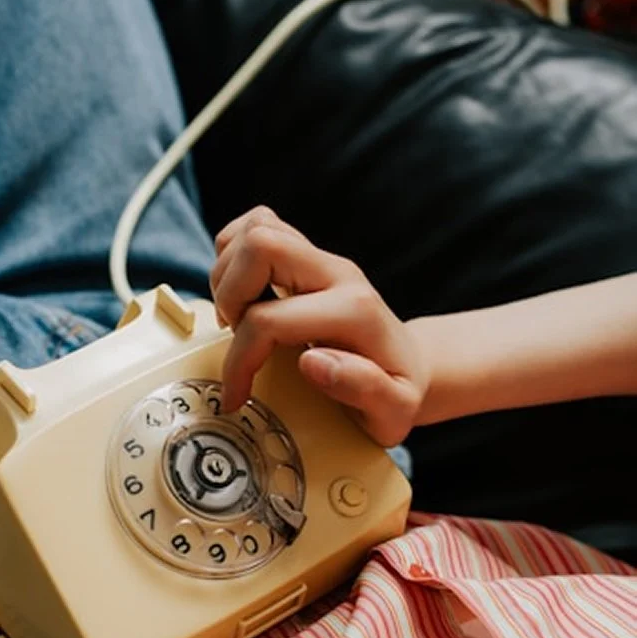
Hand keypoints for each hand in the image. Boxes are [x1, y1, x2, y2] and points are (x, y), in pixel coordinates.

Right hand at [210, 207, 429, 447]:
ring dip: (228, 276)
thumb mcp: (394, 411)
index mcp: (354, 312)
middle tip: (235, 335)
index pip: (269, 319)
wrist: (408, 366)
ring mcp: (321, 259)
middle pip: (261, 245)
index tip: (237, 393)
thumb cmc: (396, 393)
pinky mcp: (307, 255)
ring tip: (237, 320)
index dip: (240, 360)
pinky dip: (235, 257)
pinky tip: (241, 296)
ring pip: (256, 229)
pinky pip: (258, 226)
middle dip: (229, 295)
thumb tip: (313, 362)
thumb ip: (364, 389)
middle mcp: (337, 273)